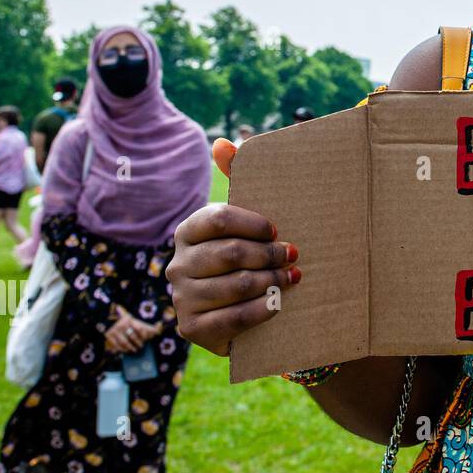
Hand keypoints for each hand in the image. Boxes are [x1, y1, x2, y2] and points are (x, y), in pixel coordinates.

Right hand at [104, 307, 160, 353]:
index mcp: (129, 319)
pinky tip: (125, 350)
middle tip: (141, 346)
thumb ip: (139, 323)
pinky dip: (121, 349)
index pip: (139, 328)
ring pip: (124, 342)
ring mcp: (115, 331)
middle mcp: (122, 325)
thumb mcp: (129, 317)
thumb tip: (154, 329)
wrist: (103, 316)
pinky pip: (116, 345)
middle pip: (132, 337)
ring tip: (134, 350)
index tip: (147, 339)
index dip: (144, 335)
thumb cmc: (120, 318)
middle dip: (138, 343)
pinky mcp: (108, 335)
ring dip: (130, 347)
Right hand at [166, 139, 300, 355]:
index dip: (253, 224)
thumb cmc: (249, 257)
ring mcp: (181, 298)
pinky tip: (278, 303)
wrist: (246, 313)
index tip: (277, 230)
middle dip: (269, 255)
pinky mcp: (192, 329)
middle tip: (294, 256)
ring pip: (236, 285)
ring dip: (271, 281)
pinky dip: (263, 309)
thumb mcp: (246, 220)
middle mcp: (177, 264)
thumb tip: (223, 143)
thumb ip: (238, 178)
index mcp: (188, 231)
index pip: (217, 219)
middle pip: (230, 253)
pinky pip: (234, 317)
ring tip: (292, 278)